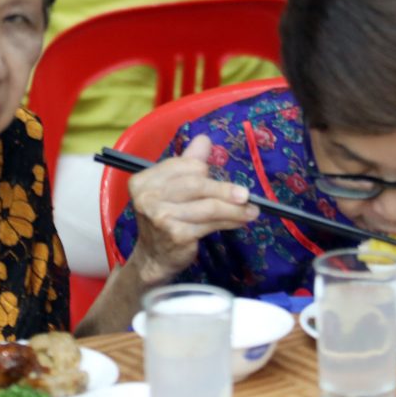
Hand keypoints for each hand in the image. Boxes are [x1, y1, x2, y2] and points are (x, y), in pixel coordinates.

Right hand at [128, 135, 258, 285]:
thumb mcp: (170, 189)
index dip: (204, 171)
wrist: (153, 257)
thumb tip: (204, 139)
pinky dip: (229, 222)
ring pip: (207, 206)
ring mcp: (161, 217)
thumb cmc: (165, 219)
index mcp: (144, 180)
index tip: (219, 177)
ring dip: (233, 208)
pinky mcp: (176, 235)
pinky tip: (239, 221)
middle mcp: (148, 197)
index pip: (183, 166)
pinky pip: (211, 224)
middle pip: (196, 185)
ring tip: (251, 210)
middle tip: (245, 194)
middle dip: (224, 189)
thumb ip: (186, 163)